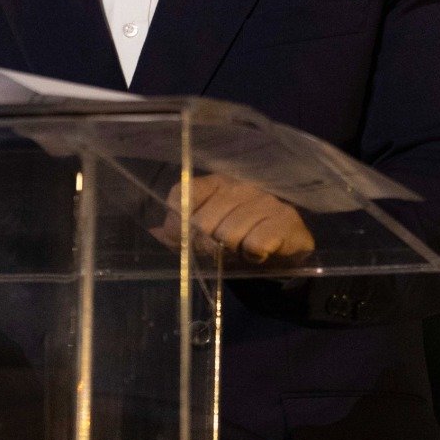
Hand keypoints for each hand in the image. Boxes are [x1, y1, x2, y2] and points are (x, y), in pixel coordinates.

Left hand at [155, 174, 314, 265]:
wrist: (285, 256)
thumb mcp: (206, 239)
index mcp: (216, 183)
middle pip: (203, 221)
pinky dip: (254, 256)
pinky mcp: (286, 218)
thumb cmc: (240, 243)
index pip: (181, 194)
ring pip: (229, 235)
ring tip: (242, 251)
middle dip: (207, 246)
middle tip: (220, 252)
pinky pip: (256, 244)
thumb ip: (178, 235)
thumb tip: (153, 233)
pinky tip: (261, 253)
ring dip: (233, 253)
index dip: (176, 225)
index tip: (185, 241)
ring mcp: (265, 199)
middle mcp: (240, 185)